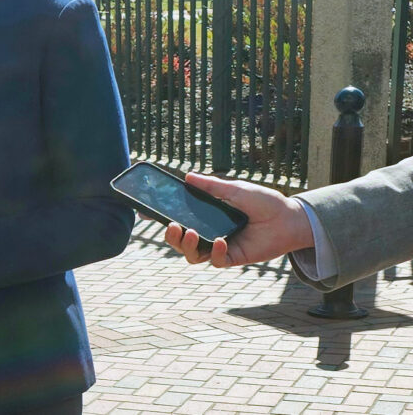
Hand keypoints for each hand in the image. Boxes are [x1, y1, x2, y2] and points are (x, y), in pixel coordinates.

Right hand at [164, 173, 314, 267]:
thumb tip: (187, 176)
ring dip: (186, 245)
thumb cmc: (264, 201)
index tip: (146, 213)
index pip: (179, 218)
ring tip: (190, 233)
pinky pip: (216, 261)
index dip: (161, 217)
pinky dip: (215, 251)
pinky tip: (221, 240)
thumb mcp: (235, 189)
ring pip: (192, 254)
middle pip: (180, 241)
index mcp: (207, 214)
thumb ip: (211, 186)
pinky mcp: (233, 257)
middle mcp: (210, 231)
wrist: (290, 218)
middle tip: (171, 226)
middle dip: (170, 236)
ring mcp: (220, 246)